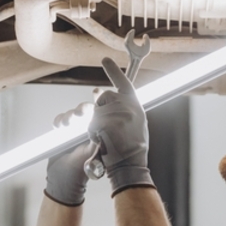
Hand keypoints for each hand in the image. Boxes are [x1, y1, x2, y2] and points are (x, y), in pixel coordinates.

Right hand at [45, 103, 96, 205]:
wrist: (62, 181)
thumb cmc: (80, 171)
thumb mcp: (92, 155)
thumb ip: (98, 141)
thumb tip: (104, 127)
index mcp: (98, 135)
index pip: (99, 117)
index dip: (95, 111)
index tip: (90, 113)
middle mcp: (87, 131)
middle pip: (86, 112)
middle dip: (81, 110)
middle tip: (78, 114)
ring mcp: (74, 131)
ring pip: (72, 115)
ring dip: (68, 116)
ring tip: (65, 124)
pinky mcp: (62, 133)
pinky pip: (60, 121)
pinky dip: (59, 120)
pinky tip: (58, 126)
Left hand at [90, 58, 154, 195]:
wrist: (129, 166)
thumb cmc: (132, 149)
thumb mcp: (134, 124)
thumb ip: (121, 108)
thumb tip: (97, 91)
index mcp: (136, 105)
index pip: (123, 83)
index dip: (113, 71)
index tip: (105, 59)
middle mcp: (128, 106)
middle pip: (103, 97)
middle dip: (99, 109)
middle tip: (107, 126)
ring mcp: (117, 113)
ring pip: (94, 111)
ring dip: (94, 124)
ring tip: (107, 138)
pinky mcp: (105, 122)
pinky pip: (90, 123)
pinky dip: (91, 133)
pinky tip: (103, 142)